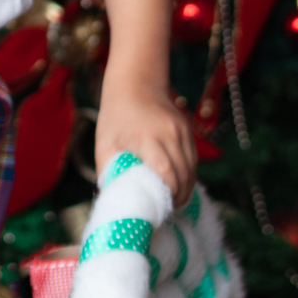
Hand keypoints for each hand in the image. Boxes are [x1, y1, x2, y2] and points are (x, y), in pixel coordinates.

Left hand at [95, 83, 196, 208]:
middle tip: (164, 212)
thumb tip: (113, 201)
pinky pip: (193, 161)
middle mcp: (169, 134)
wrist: (135, 84)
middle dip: (177, 198)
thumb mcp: (105, 144)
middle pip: (183, 175)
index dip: (167, 194)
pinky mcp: (188, 132)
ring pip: (192, 170)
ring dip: (185, 190)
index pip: (166, 171)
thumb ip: (110, 172)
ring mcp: (182, 132)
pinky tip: (176, 186)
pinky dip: (187, 177)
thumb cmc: (115, 117)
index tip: (158, 209)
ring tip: (171, 203)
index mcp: (146, 137)